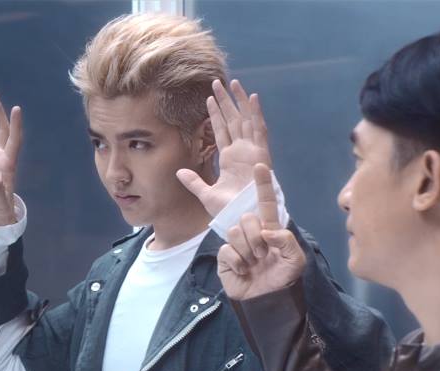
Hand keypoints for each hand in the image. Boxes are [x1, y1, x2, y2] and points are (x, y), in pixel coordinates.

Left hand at [177, 79, 271, 216]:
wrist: (244, 219)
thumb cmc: (229, 211)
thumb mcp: (206, 195)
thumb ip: (193, 182)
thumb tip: (179, 171)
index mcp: (230, 159)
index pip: (221, 130)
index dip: (215, 114)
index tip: (208, 98)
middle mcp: (242, 152)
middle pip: (233, 120)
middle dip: (225, 101)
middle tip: (216, 82)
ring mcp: (252, 151)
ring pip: (245, 120)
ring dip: (239, 101)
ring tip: (233, 83)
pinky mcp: (261, 154)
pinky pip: (259, 130)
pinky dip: (257, 114)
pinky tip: (252, 98)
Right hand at [217, 164, 304, 300]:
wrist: (267, 302)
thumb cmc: (283, 280)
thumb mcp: (295, 261)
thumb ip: (287, 241)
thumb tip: (267, 231)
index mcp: (269, 229)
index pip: (265, 203)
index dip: (263, 185)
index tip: (261, 166)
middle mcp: (252, 233)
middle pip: (246, 217)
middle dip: (255, 238)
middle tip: (262, 255)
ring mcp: (237, 244)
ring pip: (235, 232)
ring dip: (247, 252)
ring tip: (254, 264)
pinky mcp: (225, 257)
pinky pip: (227, 250)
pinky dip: (237, 263)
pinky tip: (243, 271)